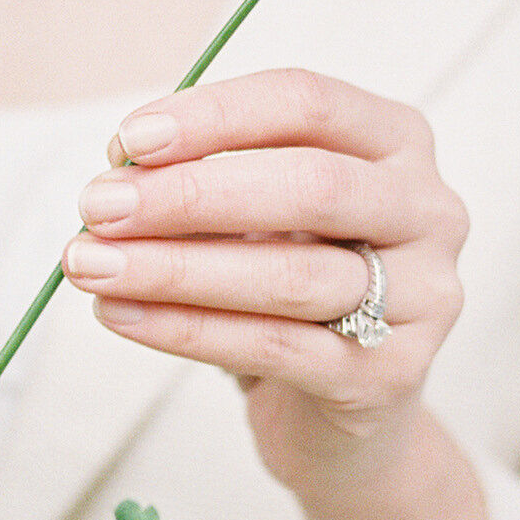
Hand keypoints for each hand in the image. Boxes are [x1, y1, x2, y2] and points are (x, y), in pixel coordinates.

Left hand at [61, 68, 466, 493]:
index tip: (127, 142)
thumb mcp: (257, 214)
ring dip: (174, 267)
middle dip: (191, 195)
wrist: (343, 416)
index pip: (309, 104)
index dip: (216, 115)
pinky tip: (119, 315)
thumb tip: (122, 168)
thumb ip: (206, 177)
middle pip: (310, 185)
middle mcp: (429, 211)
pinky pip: (274, 346)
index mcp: (398, 142)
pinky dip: (185, 330)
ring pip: (290, 274)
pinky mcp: (389, 378)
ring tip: (89, 264)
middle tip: (97, 206)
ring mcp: (424, 297)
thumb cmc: (289, 281)